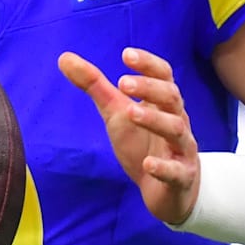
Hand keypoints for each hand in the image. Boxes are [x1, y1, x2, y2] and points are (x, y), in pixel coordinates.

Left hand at [58, 47, 199, 224]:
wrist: (165, 190)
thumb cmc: (142, 143)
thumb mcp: (116, 112)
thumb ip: (94, 86)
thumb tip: (63, 57)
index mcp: (162, 102)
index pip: (163, 75)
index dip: (148, 64)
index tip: (126, 54)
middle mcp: (176, 120)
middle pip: (171, 97)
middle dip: (149, 87)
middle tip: (122, 83)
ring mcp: (181, 149)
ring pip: (175, 129)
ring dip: (155, 119)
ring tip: (130, 112)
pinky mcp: (181, 177)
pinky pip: (176, 171)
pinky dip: (163, 167)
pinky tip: (147, 164)